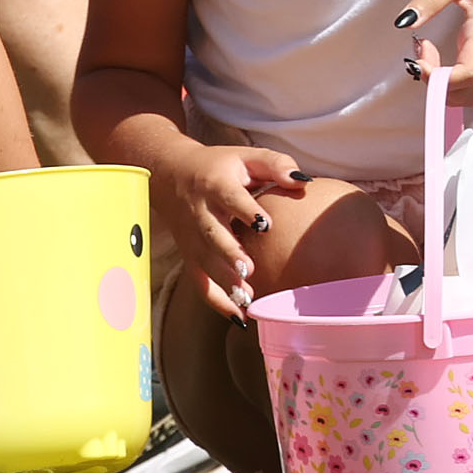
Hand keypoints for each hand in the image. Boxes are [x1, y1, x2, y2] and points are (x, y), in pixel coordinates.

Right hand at [159, 140, 304, 317]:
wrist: (170, 174)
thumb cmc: (219, 166)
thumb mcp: (246, 156)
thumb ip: (276, 165)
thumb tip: (302, 181)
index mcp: (216, 185)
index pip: (229, 197)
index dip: (246, 211)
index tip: (265, 225)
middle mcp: (201, 212)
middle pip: (212, 234)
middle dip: (229, 253)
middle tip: (249, 268)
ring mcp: (192, 238)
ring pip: (205, 262)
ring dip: (224, 281)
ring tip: (246, 297)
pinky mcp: (190, 255)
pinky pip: (200, 282)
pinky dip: (217, 302)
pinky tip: (240, 317)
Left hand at [397, 0, 472, 91]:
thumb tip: (405, 22)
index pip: (467, 76)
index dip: (439, 79)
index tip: (419, 60)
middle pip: (465, 94)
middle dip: (435, 85)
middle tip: (419, 54)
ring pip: (465, 92)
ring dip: (438, 82)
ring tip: (424, 49)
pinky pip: (463, 79)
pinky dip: (443, 74)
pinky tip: (432, 49)